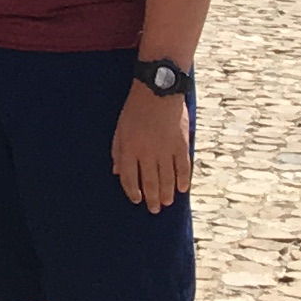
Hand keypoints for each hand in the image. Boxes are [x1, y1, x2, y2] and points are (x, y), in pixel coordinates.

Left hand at [112, 83, 193, 211]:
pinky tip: (182, 189)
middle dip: (152, 198)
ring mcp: (166, 151)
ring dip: (167, 194)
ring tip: (166, 203)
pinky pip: (183, 168)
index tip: (137, 200)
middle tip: (154, 209)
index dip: (133, 192)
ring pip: (167, 179)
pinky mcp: (181, 145)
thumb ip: (118, 152)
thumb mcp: (120, 129)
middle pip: (150, 183)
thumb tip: (117, 172)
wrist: (158, 91)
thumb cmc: (135, 109)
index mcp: (130, 149)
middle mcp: (148, 153)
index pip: (130, 178)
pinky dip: (183, 180)